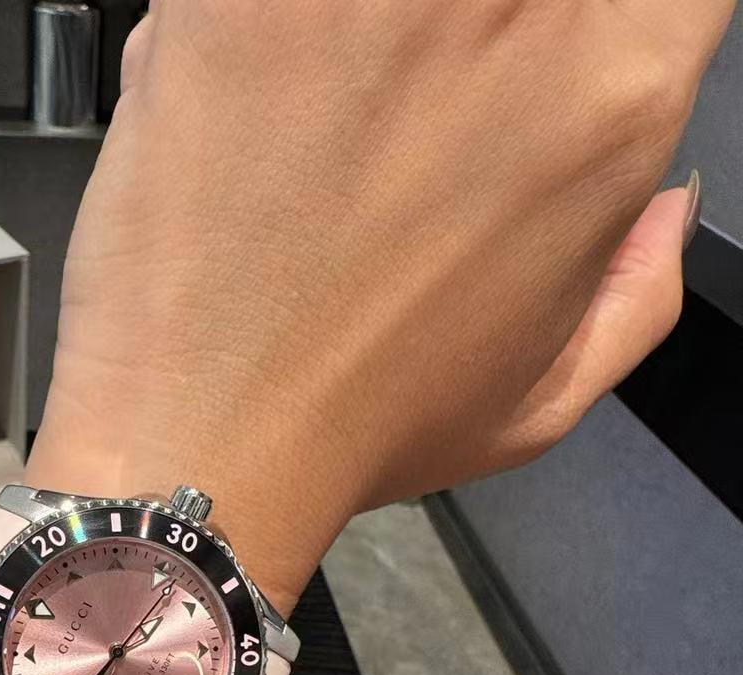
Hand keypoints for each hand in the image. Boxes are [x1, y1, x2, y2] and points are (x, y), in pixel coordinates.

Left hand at [0, 2, 729, 674]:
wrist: (201, 445)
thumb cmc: (365, 430)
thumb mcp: (546, 395)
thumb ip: (638, 282)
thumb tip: (660, 199)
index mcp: (608, 92)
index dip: (598, 20)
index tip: (537, 58)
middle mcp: (505, 10)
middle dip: (470, 34)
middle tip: (409, 105)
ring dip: (362, 37)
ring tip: (327, 117)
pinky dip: (260, 27)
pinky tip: (258, 104)